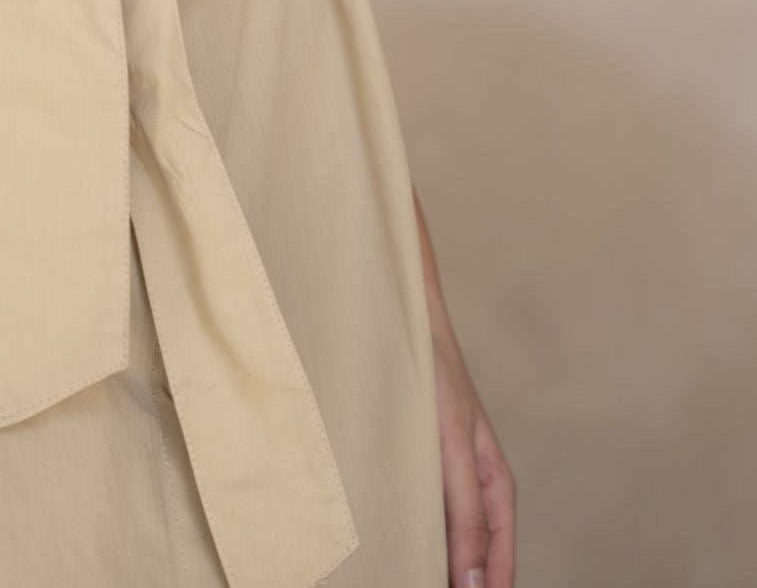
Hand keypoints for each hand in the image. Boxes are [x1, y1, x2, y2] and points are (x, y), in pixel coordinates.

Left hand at [412, 186, 516, 587]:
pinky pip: (412, 512)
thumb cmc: (433, 375)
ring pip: (437, 537)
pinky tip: (380, 546)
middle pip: (469, 556)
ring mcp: (439, 477)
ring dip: (423, 558)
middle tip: (413, 584)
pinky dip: (402, 534)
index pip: (499, 563)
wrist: (397, 319)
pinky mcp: (410, 465)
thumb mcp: (454, 447)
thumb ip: (467, 514)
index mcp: (494, 487)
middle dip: (455, 580)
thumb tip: (476, 584)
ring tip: (395, 574)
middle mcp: (469, 488)